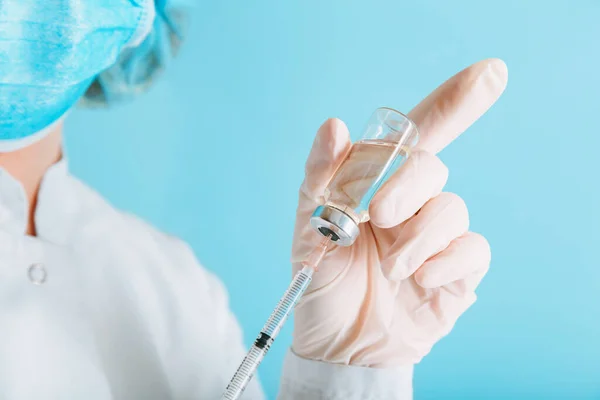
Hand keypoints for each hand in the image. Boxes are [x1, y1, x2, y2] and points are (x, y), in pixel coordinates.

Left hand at [291, 59, 507, 366]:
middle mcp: (411, 204)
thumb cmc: (323, 282)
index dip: (452, 102)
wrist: (339, 345)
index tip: (489, 73)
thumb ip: (321, 177)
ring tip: (390, 267)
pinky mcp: (458, 271)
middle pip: (431, 166)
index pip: (415, 135)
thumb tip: (335, 124)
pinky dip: (447, 261)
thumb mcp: (309, 228)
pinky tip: (421, 279)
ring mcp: (436, 237)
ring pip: (452, 208)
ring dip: (419, 236)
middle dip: (407, 185)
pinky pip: (473, 249)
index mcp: (377, 185)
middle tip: (379, 216)